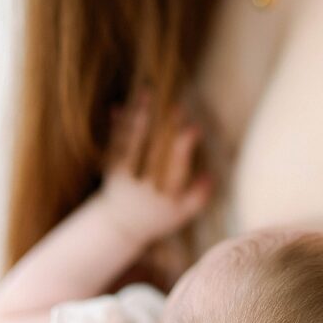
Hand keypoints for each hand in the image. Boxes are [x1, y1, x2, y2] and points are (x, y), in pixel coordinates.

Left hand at [100, 87, 212, 241]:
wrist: (118, 227)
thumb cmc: (156, 218)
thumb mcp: (181, 214)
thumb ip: (198, 196)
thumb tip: (211, 175)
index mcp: (165, 194)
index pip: (176, 167)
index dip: (184, 147)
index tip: (194, 128)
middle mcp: (145, 184)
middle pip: (155, 151)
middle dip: (165, 127)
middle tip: (175, 104)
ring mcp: (126, 176)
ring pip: (134, 143)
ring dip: (140, 118)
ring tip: (146, 94)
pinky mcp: (111, 169)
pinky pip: (114, 146)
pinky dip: (117, 127)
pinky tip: (118, 107)